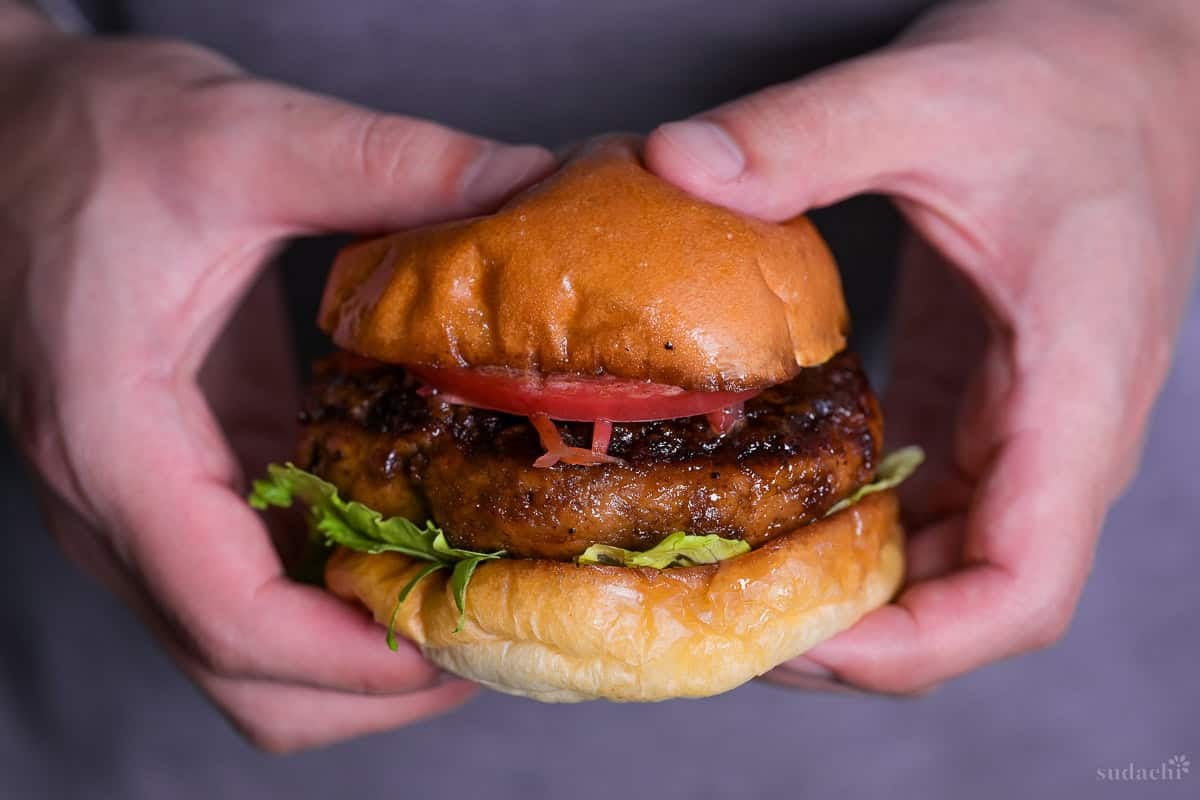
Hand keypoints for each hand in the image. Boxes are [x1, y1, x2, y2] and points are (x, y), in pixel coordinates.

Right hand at [0, 11, 552, 749]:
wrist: (8, 134)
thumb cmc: (92, 138)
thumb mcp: (244, 137)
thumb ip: (392, 164)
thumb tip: (528, 184)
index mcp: (120, 444)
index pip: (232, 617)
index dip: (359, 658)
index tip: (463, 640)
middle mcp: (120, 507)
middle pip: (247, 677)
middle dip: (375, 683)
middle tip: (492, 628)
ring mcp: (147, 508)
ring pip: (250, 654)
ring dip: (363, 653)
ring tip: (471, 594)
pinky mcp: (182, 486)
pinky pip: (260, 589)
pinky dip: (341, 598)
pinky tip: (420, 542)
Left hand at [645, 0, 1199, 692]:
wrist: (1119, 64)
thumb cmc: (1061, 83)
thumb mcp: (928, 93)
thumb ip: (804, 134)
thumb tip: (675, 164)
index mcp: (1074, 392)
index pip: (1021, 588)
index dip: (913, 645)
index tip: (799, 641)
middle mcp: (1057, 437)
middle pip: (971, 605)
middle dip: (853, 639)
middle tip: (720, 616)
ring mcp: (1019, 428)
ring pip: (945, 568)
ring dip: (847, 596)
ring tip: (729, 582)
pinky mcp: (976, 403)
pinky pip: (924, 509)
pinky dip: (852, 534)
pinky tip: (774, 517)